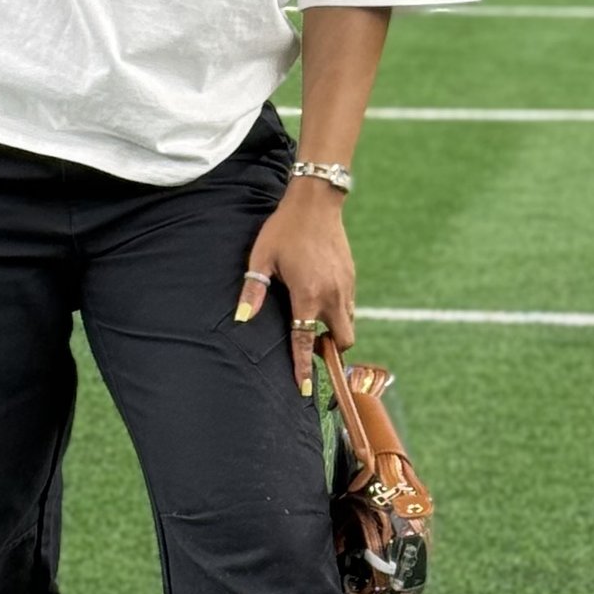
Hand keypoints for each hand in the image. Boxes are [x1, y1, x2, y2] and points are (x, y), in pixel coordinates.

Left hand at [236, 178, 356, 391]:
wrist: (317, 203)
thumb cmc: (284, 230)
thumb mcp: (262, 258)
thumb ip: (253, 290)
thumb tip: (241, 317)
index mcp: (308, 295)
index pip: (306, 341)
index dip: (304, 368)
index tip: (304, 390)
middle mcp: (332, 296)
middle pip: (342, 341)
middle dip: (330, 349)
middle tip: (313, 343)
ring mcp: (347, 287)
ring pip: (349, 324)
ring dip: (335, 329)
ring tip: (315, 319)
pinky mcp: (352, 277)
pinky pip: (350, 306)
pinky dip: (339, 311)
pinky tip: (321, 297)